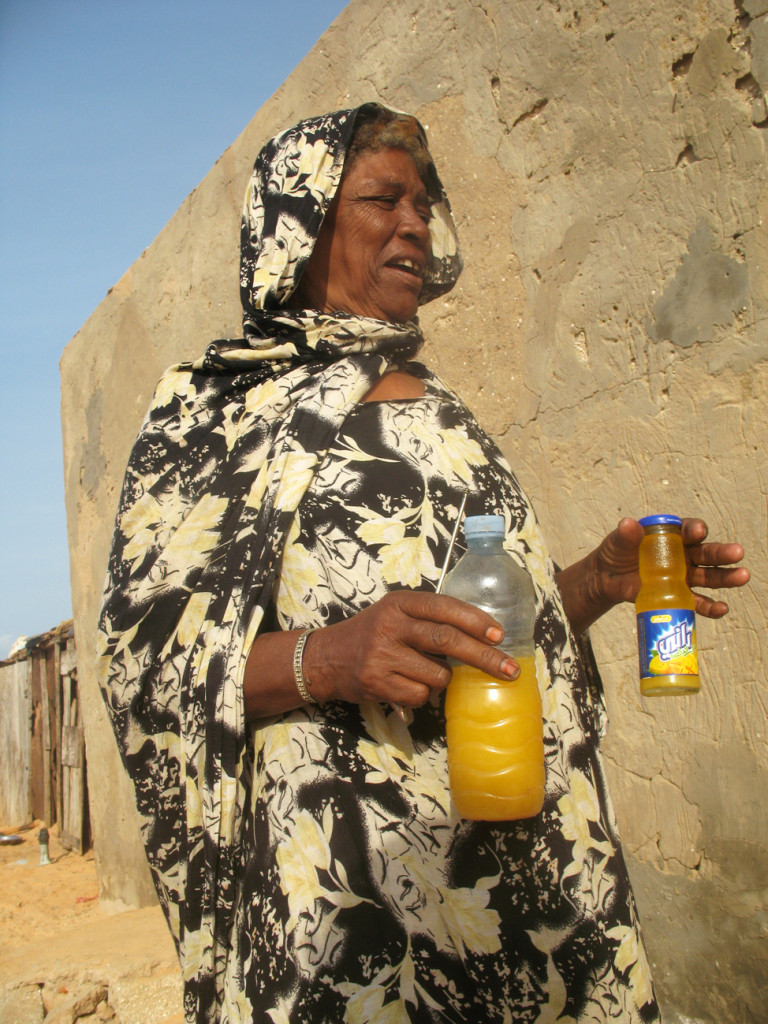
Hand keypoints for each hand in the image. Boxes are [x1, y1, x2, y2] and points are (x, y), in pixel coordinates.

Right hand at [305, 590, 518, 707]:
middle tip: (509, 669)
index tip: (500, 635)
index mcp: (400, 602)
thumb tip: (482, 636)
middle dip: (484, 656)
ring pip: (438, 674)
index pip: (444, 607)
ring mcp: (383, 654)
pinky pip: (420, 695)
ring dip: (442, 680)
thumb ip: (429, 618)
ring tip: (425, 673)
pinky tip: (405, 685)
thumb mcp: (395, 613)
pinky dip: (422, 695)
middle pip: (447, 640)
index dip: (475, 621)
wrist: (327, 658)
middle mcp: (391, 625)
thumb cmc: (371, 635)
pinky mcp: (377, 682)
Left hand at [558, 517, 749, 634]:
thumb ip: (625, 535)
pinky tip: (722, 608)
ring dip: (725, 577)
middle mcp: (683, 554)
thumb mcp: (617, 541)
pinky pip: (698, 602)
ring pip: (709, 576)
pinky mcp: (678, 596)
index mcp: (671, 535)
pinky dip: (710, 606)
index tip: (697, 532)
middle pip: (706, 553)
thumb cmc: (616, 553)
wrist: (606, 578)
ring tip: (742, 576)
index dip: (694, 530)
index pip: (688, 530)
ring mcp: (683, 576)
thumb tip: (629, 524)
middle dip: (722, 553)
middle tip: (737, 552)